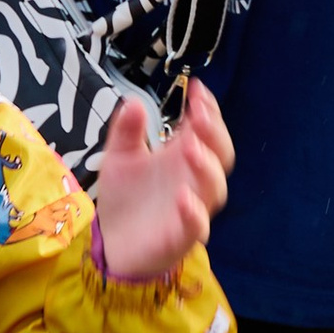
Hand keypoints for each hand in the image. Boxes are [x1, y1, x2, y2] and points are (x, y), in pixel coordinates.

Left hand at [91, 82, 233, 281]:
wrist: (112, 243)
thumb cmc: (126, 198)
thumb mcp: (119, 157)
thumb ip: (126, 130)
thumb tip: (133, 101)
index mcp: (183, 156)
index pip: (207, 130)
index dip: (208, 109)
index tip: (196, 89)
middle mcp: (193, 180)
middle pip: (221, 155)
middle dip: (215, 133)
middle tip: (199, 115)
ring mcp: (192, 208)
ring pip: (215, 189)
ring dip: (206, 167)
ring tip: (189, 148)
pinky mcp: (181, 236)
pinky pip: (197, 225)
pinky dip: (194, 211)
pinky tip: (183, 197)